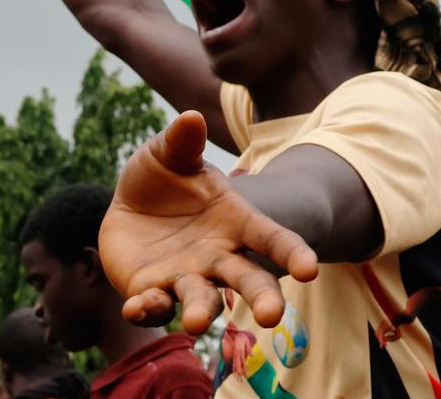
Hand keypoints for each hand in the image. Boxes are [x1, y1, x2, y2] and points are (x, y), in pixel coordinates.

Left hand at [99, 112, 318, 333]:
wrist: (132, 204)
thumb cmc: (166, 177)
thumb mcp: (171, 153)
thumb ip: (183, 140)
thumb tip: (191, 117)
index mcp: (236, 221)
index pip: (272, 238)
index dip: (291, 253)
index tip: (309, 270)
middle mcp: (219, 256)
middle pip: (249, 280)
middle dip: (263, 297)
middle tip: (273, 317)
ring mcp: (188, 277)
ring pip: (203, 301)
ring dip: (201, 312)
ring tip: (196, 323)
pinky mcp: (154, 291)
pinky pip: (154, 305)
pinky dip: (148, 309)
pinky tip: (137, 307)